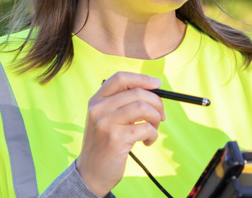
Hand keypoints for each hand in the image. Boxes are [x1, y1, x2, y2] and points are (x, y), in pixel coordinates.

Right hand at [76, 72, 165, 196]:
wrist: (90, 173)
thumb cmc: (104, 145)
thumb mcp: (105, 119)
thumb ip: (122, 104)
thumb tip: (153, 92)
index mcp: (96, 100)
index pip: (120, 78)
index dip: (142, 78)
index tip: (157, 84)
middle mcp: (98, 108)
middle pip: (137, 92)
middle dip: (156, 103)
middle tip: (161, 116)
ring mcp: (106, 123)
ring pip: (144, 108)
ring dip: (156, 119)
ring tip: (153, 130)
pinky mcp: (116, 139)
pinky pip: (146, 128)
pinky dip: (153, 135)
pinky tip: (147, 141)